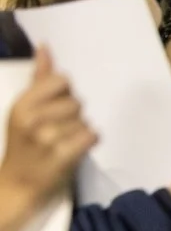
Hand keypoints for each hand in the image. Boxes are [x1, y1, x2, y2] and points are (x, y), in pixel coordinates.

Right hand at [0, 48, 96, 206]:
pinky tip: (76, 149)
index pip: (61, 81)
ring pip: (85, 120)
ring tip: (64, 142)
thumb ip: (39, 78)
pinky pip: (91, 136)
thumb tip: (45, 47)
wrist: (19, 183)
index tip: (56, 107)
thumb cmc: (25, 143)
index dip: (65, 93)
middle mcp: (32, 118)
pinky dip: (89, 142)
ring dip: (80, 131)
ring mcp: (47, 137)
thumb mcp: (25, 109)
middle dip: (73, 115)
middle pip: (77, 102)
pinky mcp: (62, 156)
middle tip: (59, 129)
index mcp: (22, 104)